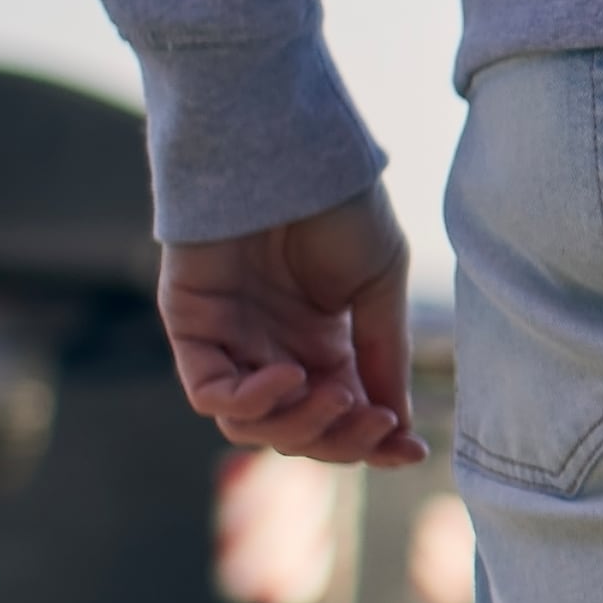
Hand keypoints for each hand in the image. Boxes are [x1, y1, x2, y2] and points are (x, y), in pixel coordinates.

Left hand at [159, 188, 427, 466]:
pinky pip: (208, 394)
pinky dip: (251, 401)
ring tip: (336, 393)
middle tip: (377, 418)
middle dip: (341, 440)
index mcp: (321, 346)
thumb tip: (398, 429)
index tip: (411, 450)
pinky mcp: (191, 327)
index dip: (373, 444)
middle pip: (297, 433)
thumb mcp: (378, 286)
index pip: (340, 418)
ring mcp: (230, 342)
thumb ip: (381, 356)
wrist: (287, 152)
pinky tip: (289, 376)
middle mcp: (273, 351)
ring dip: (300, 425)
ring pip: (252, 427)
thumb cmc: (336, 206)